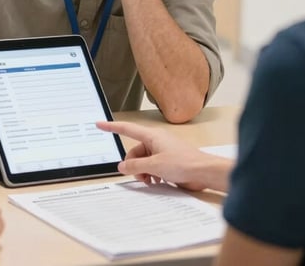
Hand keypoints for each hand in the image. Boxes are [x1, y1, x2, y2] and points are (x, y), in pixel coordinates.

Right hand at [97, 121, 224, 190]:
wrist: (204, 172)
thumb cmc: (183, 163)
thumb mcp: (154, 165)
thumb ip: (135, 166)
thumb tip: (121, 167)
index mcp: (152, 136)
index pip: (127, 129)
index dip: (112, 127)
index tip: (99, 124)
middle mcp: (156, 142)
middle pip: (135, 152)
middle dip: (134, 165)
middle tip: (140, 177)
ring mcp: (162, 151)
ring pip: (143, 161)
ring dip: (143, 171)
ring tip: (150, 180)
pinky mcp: (168, 161)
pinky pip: (152, 166)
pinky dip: (151, 174)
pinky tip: (157, 181)